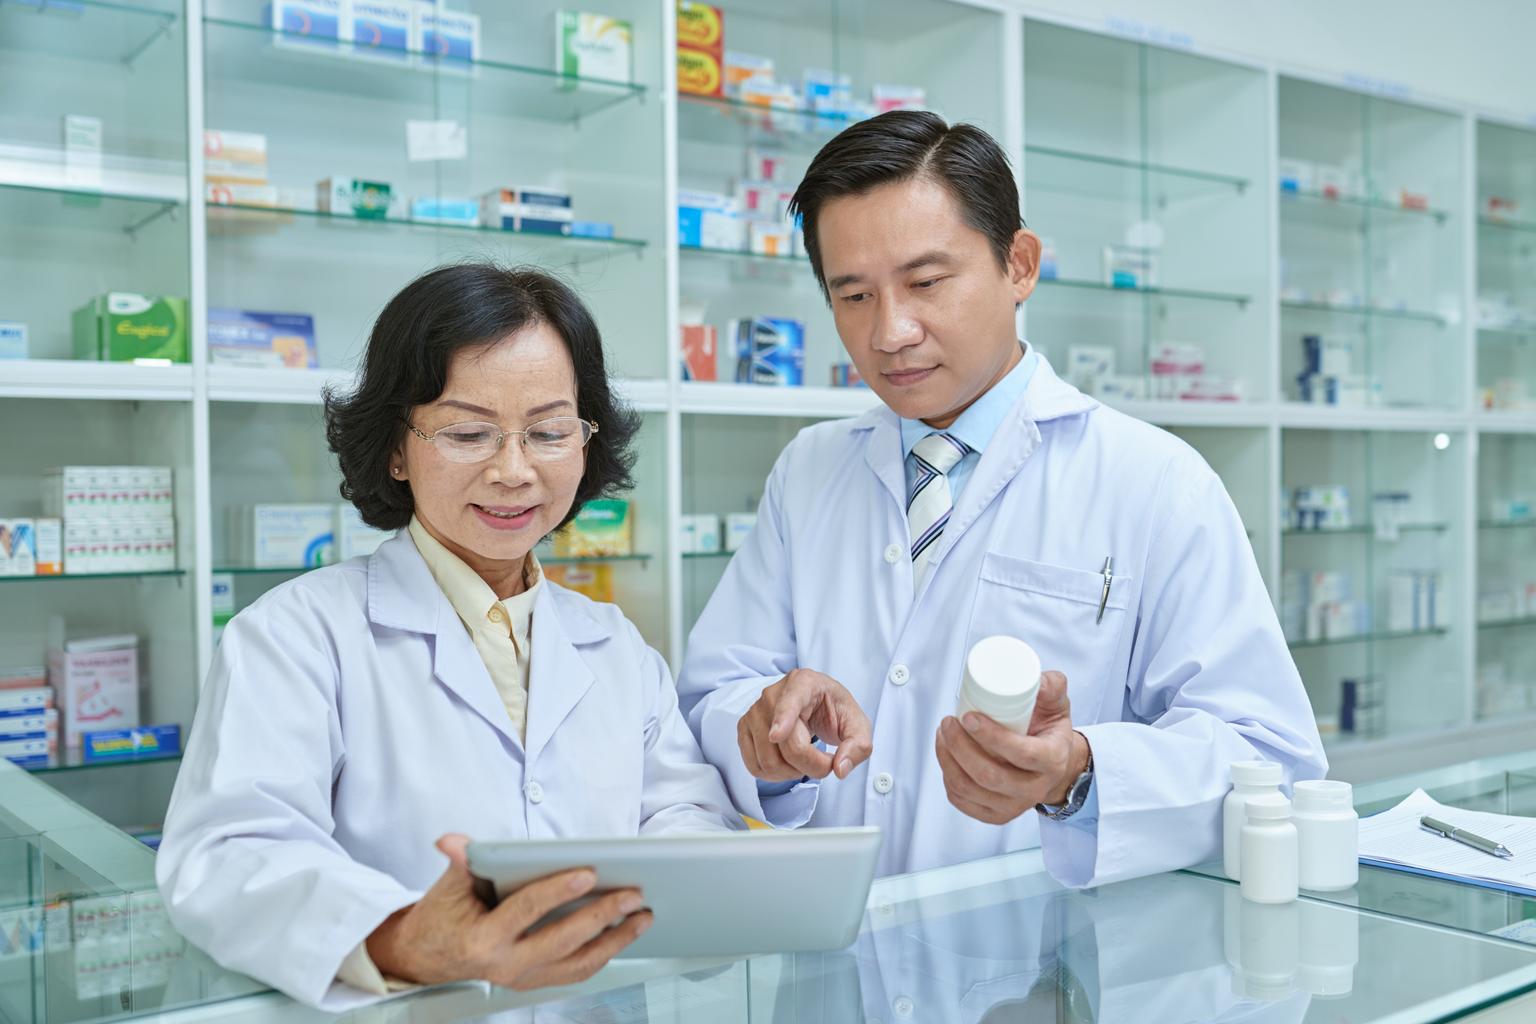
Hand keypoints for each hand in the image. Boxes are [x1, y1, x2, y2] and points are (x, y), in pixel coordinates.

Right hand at [366, 834, 651, 991]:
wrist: (425, 958)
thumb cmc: (442, 915)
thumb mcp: (448, 885)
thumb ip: (461, 861)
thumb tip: (454, 840)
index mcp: (483, 938)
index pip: (526, 910)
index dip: (557, 890)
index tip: (588, 872)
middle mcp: (505, 965)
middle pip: (563, 941)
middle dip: (602, 916)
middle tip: (633, 894)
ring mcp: (522, 978)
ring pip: (578, 963)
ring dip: (615, 940)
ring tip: (643, 916)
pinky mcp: (533, 982)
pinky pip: (575, 972)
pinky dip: (604, 953)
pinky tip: (624, 934)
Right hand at [737, 669, 873, 782]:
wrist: (816, 704)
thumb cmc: (834, 710)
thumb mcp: (858, 725)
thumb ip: (858, 746)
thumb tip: (840, 768)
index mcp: (803, 683)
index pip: (790, 702)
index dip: (783, 719)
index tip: (776, 735)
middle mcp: (773, 694)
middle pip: (785, 744)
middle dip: (810, 765)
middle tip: (826, 762)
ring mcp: (754, 711)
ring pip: (767, 760)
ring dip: (792, 772)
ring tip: (806, 760)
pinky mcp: (744, 728)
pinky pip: (754, 765)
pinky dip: (773, 775)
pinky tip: (788, 764)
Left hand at [934, 671, 1089, 824]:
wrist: (1054, 767)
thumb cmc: (1050, 733)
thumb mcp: (1057, 706)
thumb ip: (1051, 686)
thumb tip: (1035, 679)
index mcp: (1052, 761)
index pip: (1021, 754)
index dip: (991, 736)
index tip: (969, 717)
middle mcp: (1034, 789)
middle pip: (989, 776)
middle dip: (960, 747)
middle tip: (948, 722)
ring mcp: (1013, 805)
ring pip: (970, 789)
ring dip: (948, 760)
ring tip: (943, 734)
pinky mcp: (995, 814)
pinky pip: (963, 801)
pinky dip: (948, 777)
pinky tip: (947, 757)